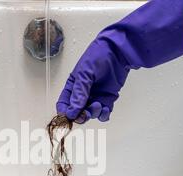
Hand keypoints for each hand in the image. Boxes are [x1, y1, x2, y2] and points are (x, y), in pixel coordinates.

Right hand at [56, 0, 182, 123]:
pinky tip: (105, 108)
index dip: (65, 112)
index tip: (70, 117)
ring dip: (93, 113)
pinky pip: (103, 113)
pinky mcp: (107, 98)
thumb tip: (72, 111)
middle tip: (85, 114)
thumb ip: (79, 93)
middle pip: (77, 112)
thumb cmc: (98, 56)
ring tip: (98, 104)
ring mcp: (95, 97)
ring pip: (91, 114)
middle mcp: (82, 94)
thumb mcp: (84, 73)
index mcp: (72, 86)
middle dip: (81, 116)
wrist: (119, 51)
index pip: (64, 104)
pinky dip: (104, 114)